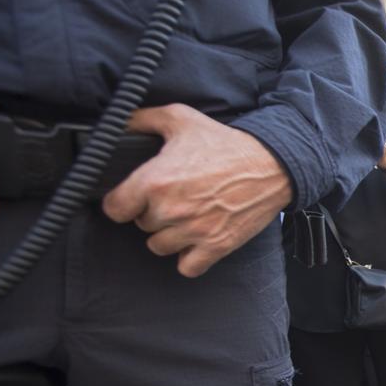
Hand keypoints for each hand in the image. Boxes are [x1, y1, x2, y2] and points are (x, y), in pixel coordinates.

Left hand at [103, 104, 290, 276]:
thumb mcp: (181, 118)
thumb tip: (118, 123)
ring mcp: (194, 232)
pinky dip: (189, 258)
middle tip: (170, 199)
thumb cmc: (226, 143)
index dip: (121, 202)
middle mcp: (171, 210)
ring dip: (167, 235)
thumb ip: (142, 119)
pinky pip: (187, 267)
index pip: (114, 209)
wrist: (271, 164)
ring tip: (182, 219)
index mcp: (155, 181)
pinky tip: (195, 241)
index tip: (131, 198)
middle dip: (151, 213)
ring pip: (159, 247)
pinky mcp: (216, 246)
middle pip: (140, 226)